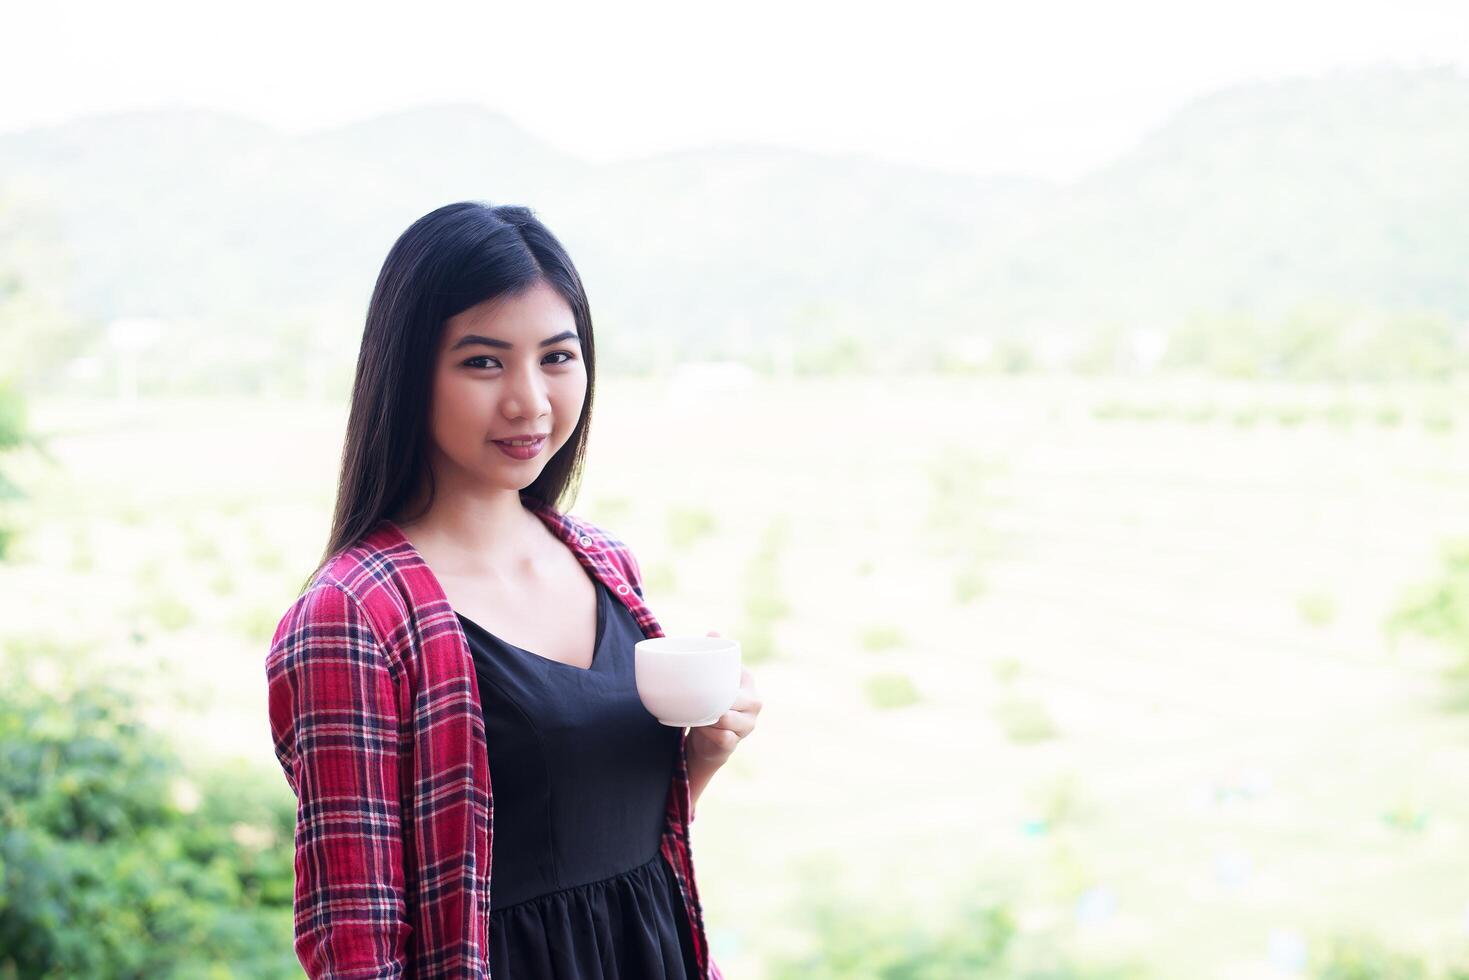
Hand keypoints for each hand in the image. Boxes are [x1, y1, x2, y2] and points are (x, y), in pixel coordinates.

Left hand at [687, 630, 761, 766]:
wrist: (707, 741)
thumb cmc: (711, 704)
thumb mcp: (714, 680)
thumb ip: (713, 656)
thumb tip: (713, 632)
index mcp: (748, 683)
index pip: (737, 675)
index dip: (717, 678)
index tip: (701, 680)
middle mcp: (753, 703)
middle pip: (734, 698)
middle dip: (713, 699)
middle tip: (694, 697)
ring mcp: (747, 725)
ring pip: (727, 719)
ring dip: (708, 716)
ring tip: (695, 714)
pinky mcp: (735, 743)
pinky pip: (722, 736)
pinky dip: (708, 732)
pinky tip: (699, 728)